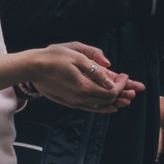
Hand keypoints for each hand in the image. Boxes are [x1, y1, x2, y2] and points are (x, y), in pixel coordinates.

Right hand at [19, 42, 136, 111]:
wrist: (31, 67)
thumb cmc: (53, 57)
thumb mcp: (76, 55)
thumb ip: (95, 68)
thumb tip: (111, 77)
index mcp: (83, 86)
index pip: (110, 91)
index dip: (122, 85)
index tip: (126, 75)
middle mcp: (79, 98)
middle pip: (107, 100)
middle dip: (122, 93)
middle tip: (132, 87)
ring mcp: (73, 101)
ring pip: (100, 106)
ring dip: (115, 102)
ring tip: (127, 99)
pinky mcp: (68, 101)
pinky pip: (90, 108)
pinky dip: (102, 107)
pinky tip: (110, 107)